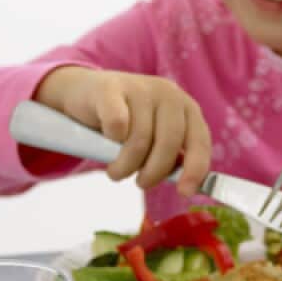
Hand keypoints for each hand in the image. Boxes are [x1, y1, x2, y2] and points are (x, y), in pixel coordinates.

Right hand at [33, 66, 210, 195]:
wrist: (82, 93)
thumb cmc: (126, 123)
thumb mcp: (155, 136)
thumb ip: (173, 155)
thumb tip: (186, 184)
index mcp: (186, 107)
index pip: (200, 141)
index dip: (195, 169)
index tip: (184, 192)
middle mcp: (168, 94)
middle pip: (169, 143)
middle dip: (154, 171)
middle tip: (141, 183)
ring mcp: (140, 88)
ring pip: (140, 140)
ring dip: (126, 165)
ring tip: (117, 171)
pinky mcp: (110, 88)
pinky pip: (117, 124)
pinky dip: (111, 141)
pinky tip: (105, 143)